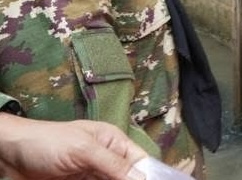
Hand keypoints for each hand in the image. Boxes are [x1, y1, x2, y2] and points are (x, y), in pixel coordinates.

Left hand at [0, 115, 147, 179]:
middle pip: (127, 178)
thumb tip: (142, 178)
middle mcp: (105, 160)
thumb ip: (113, 164)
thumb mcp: (83, 150)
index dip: (151, 176)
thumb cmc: (46, 142)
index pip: (141, 162)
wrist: (8, 154)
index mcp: (112, 142)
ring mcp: (90, 176)